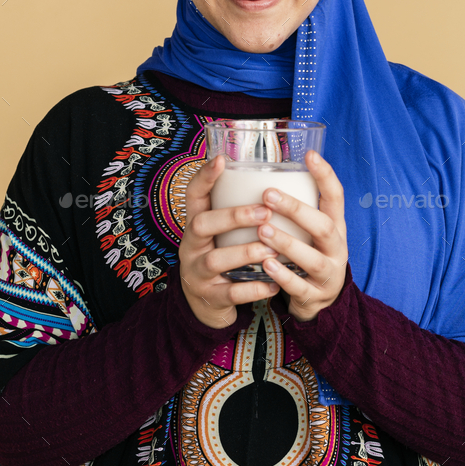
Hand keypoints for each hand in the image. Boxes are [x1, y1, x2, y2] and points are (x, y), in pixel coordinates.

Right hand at [179, 155, 280, 328]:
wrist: (203, 305)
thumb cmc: (221, 258)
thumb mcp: (219, 235)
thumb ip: (237, 214)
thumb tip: (271, 182)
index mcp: (195, 226)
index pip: (193, 195)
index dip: (204, 177)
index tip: (221, 159)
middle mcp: (191, 246)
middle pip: (201, 225)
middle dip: (233, 217)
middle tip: (264, 213)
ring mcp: (198, 273)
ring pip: (216, 260)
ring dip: (246, 252)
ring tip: (272, 250)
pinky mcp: (210, 297)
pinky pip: (231, 294)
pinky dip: (253, 289)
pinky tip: (273, 284)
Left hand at [257, 150, 347, 320]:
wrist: (321, 304)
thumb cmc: (309, 257)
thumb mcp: (311, 233)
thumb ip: (297, 210)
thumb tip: (268, 173)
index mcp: (335, 228)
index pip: (336, 197)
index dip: (325, 176)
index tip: (310, 155)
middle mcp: (336, 249)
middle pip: (324, 227)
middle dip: (297, 210)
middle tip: (268, 194)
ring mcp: (328, 275)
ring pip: (313, 259)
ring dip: (287, 243)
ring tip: (262, 230)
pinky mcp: (314, 297)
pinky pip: (299, 287)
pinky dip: (283, 276)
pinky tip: (266, 265)